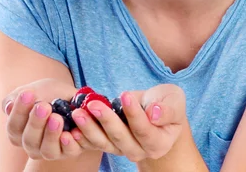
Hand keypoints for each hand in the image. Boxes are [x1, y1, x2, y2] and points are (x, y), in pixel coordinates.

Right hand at [1, 78, 89, 159]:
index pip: (14, 127)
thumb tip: (9, 106)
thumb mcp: (33, 90)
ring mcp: (50, 151)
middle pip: (29, 140)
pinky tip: (72, 131)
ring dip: (52, 134)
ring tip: (57, 118)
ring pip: (48, 150)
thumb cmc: (47, 94)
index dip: (19, 111)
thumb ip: (17, 98)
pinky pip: (69, 151)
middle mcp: (32, 145)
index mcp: (18, 132)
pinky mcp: (69, 151)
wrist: (71, 97)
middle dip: (36, 123)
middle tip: (43, 106)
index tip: (27, 94)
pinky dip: (70, 142)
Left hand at [70, 84, 186, 161]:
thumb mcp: (174, 100)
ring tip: (78, 113)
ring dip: (89, 128)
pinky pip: (93, 143)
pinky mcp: (108, 144)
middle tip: (92, 104)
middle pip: (121, 138)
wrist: (155, 108)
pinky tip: (71, 127)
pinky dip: (82, 136)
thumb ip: (168, 109)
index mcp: (159, 143)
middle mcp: (140, 151)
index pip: (145, 130)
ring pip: (104, 143)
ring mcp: (122, 149)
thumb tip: (154, 115)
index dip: (134, 114)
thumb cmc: (166, 102)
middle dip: (106, 120)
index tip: (124, 95)